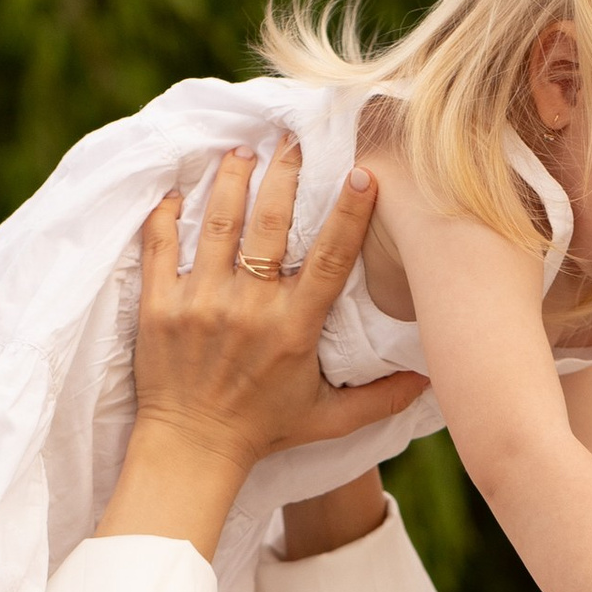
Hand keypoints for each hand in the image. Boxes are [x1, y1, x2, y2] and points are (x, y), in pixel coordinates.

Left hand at [97, 140, 427, 554]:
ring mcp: (200, 303)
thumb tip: (432, 382)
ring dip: (230, 179)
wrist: (191, 452)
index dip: (349, 212)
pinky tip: (177, 189)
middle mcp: (249, 308)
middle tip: (289, 139)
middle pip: (270, 224)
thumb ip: (380, 399)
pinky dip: (167, 213)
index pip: (330, 258)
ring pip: (218, 223)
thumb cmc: (262, 432)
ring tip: (240, 150)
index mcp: (294, 328)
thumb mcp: (328, 419)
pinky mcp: (159, 306)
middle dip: (282, 174)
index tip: (361, 171)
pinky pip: (162, 245)